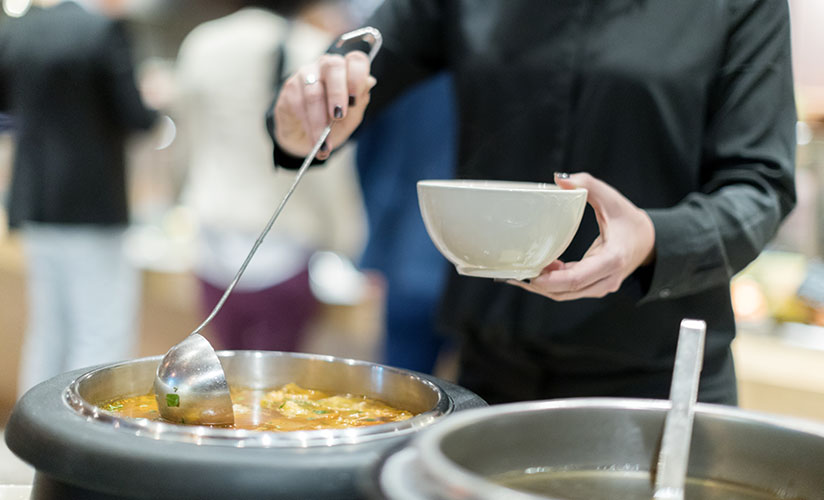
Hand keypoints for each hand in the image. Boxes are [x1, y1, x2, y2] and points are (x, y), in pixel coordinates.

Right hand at [273, 51, 376, 160]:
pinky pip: (298, 104)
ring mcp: (306, 74)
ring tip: (325, 144)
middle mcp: (327, 66)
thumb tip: (369, 81)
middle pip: (333, 66)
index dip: (357, 77)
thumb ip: (360, 101)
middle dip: (337, 93)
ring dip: (320, 121)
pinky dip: (308, 126)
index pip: (356, 60)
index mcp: (347, 70)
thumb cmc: (333, 123)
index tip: (354, 101)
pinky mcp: (290, 87)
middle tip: (339, 116)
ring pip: (314, 92)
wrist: (305, 136)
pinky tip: (314, 140)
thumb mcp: (352, 117)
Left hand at [507, 172, 654, 300]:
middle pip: (567, 291)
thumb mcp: (611, 198)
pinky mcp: (595, 286)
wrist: (649, 241)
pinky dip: (553, 283)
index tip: (532, 275)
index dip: (552, 280)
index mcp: (612, 259)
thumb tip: (559, 179)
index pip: (577, 278)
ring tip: (522, 271)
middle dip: (539, 285)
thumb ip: (587, 185)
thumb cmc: (629, 220)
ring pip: (566, 295)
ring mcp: (601, 286)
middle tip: (516, 272)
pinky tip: (540, 268)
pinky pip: (570, 290)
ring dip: (544, 285)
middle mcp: (607, 278)